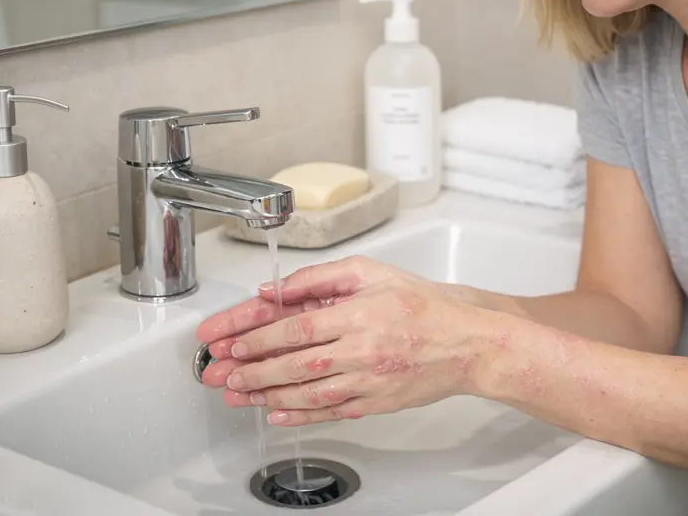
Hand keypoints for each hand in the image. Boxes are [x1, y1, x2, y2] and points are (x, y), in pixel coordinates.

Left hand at [195, 256, 495, 425]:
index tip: (231, 342)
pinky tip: (274, 413)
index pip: (296, 328)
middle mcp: (362, 350)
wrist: (467, 344)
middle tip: (221, 374)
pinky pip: (330, 412)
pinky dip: (299, 415)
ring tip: (236, 395)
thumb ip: (320, 277)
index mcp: (360, 313)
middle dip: (251, 370)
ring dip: (266, 394)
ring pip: (307, 393)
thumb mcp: (372, 273)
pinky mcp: (376, 403)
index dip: (257, 337)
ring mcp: (369, 381)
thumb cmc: (422, 305)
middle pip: (294, 363)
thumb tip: (275, 289)